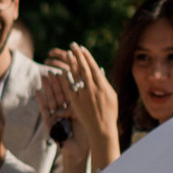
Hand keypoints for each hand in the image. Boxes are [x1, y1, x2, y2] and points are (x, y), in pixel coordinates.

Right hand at [39, 64, 85, 147]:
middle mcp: (64, 111)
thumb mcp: (89, 115)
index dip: (68, 81)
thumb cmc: (86, 135)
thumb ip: (91, 101)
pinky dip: (41, 101)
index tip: (66, 69)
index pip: (71, 92)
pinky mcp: (50, 123)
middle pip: (60, 94)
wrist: (79, 151)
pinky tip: (37, 91)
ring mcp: (56, 117)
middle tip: (51, 69)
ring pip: (52, 99)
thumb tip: (98, 89)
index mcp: (74, 109)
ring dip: (47, 88)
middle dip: (55, 82)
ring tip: (44, 76)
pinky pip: (45, 110)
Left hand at [60, 44, 119, 159]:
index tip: (82, 48)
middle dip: (78, 55)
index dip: (87, 57)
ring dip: (71, 63)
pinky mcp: (75, 101)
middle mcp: (93, 89)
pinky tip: (61, 69)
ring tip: (67, 53)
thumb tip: (99, 70)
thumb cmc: (109, 112)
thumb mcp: (111, 96)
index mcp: (103, 86)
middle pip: (84, 68)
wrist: (102, 128)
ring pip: (76, 76)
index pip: (94, 68)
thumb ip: (104, 83)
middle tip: (73, 44)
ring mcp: (83, 95)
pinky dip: (65, 77)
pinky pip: (69, 87)